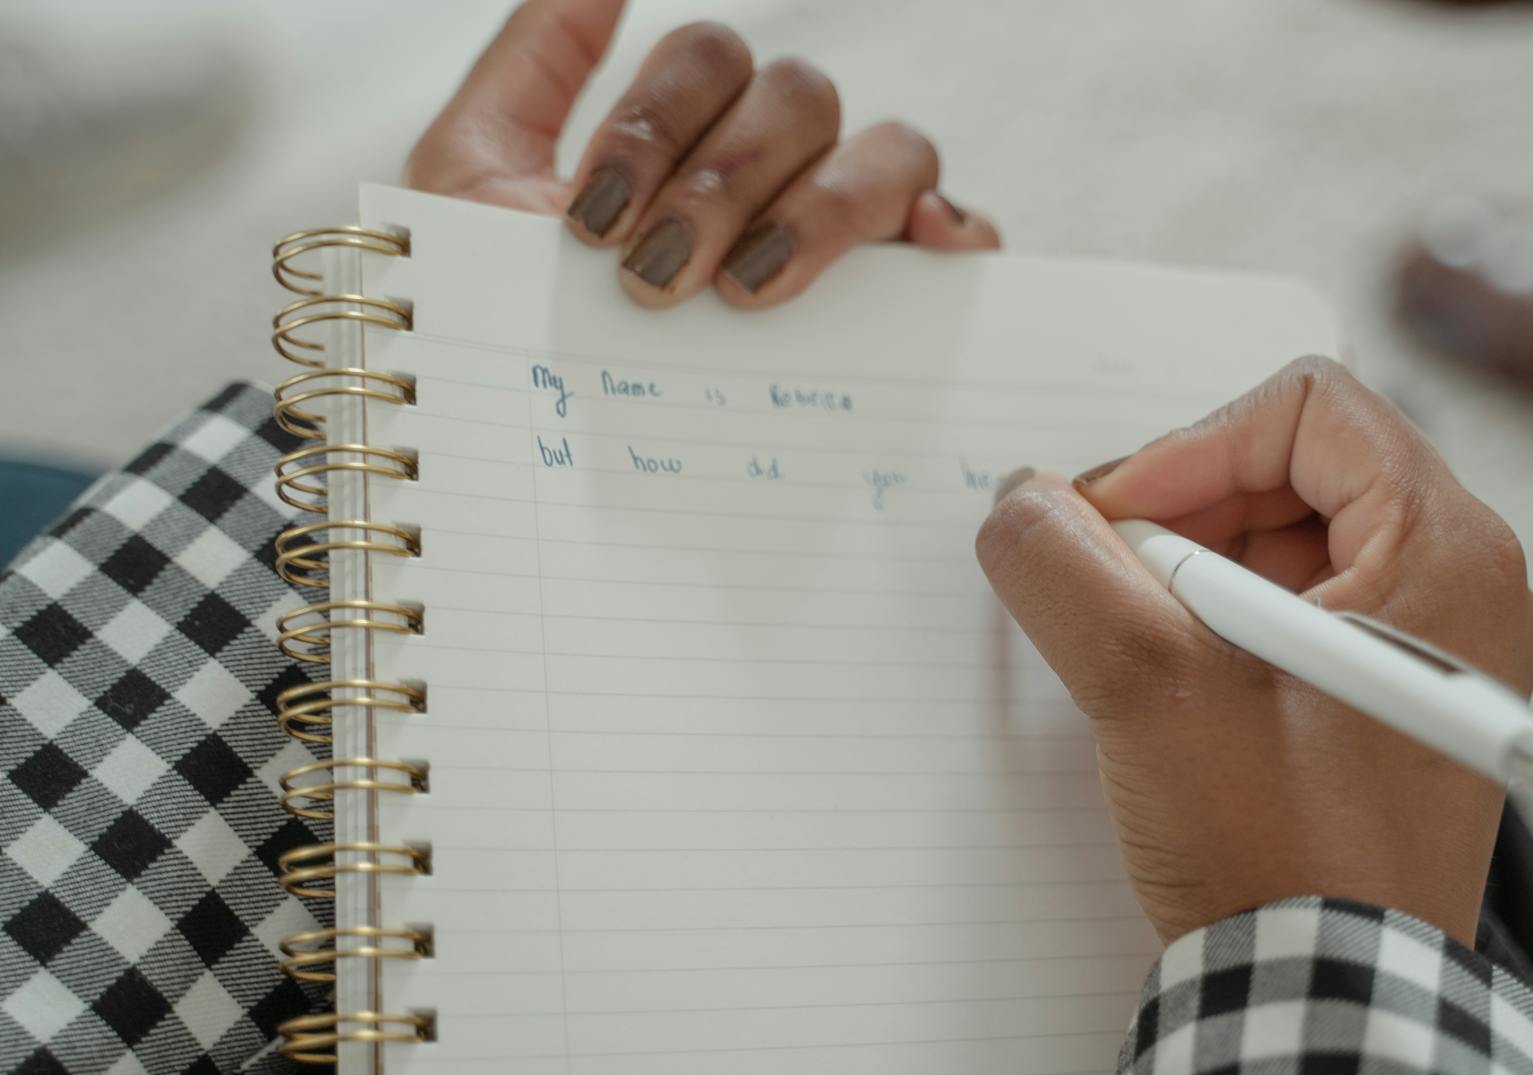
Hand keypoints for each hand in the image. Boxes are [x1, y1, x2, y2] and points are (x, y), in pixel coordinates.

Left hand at [407, 0, 998, 306]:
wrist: (531, 459)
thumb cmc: (502, 332)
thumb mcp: (475, 185)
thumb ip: (531, 65)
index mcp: (687, 136)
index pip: (710, 60)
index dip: (655, 123)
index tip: (593, 226)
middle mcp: (773, 172)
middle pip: (799, 96)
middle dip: (722, 182)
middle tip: (659, 278)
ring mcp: (842, 233)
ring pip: (885, 149)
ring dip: (818, 211)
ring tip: (749, 295)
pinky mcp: (899, 303)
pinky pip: (961, 226)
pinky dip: (954, 224)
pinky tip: (923, 252)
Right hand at [976, 358, 1532, 944]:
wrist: (1333, 1012)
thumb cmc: (1282, 856)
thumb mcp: (1148, 684)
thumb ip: (1065, 565)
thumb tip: (1022, 503)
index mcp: (1450, 549)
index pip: (1308, 406)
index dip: (1187, 446)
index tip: (1111, 523)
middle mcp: (1466, 586)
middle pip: (1297, 468)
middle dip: (1184, 515)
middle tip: (1110, 586)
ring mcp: (1435, 651)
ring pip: (1289, 543)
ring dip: (1191, 576)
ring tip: (1138, 652)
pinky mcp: (1393, 705)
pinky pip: (1298, 614)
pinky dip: (1219, 628)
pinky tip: (1170, 691)